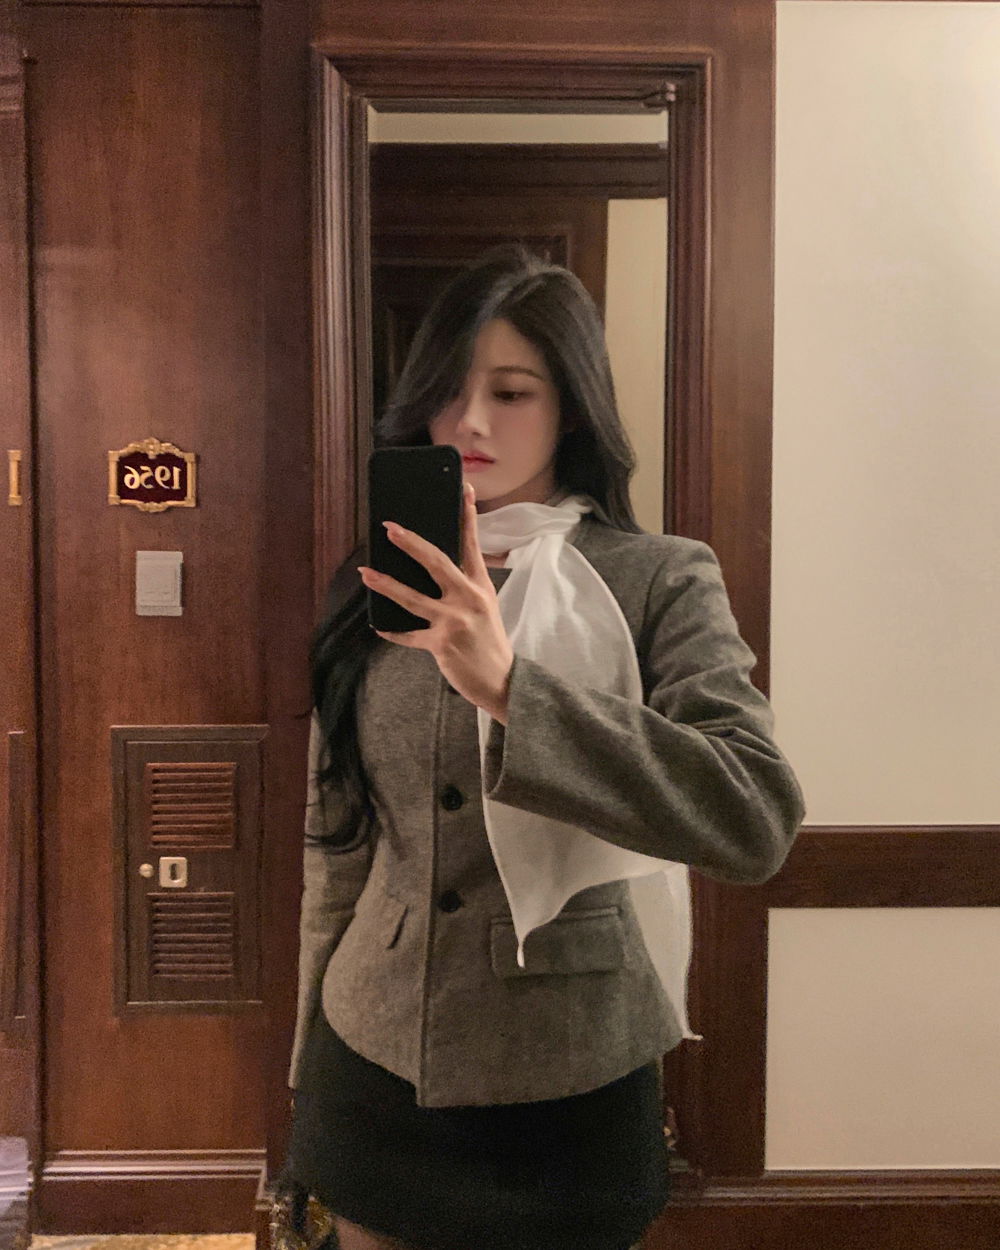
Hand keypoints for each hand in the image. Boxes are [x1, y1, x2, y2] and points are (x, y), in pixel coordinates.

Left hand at [358, 482, 512, 723]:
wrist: (500, 679)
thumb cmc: (488, 640)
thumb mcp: (484, 606)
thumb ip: (463, 586)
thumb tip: (428, 565)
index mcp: (481, 585)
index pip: (472, 544)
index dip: (467, 516)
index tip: (463, 489)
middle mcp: (469, 598)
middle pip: (436, 562)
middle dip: (410, 543)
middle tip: (390, 528)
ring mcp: (455, 621)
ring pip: (412, 598)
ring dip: (386, 584)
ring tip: (366, 573)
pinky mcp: (442, 643)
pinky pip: (409, 634)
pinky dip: (393, 631)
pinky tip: (379, 626)